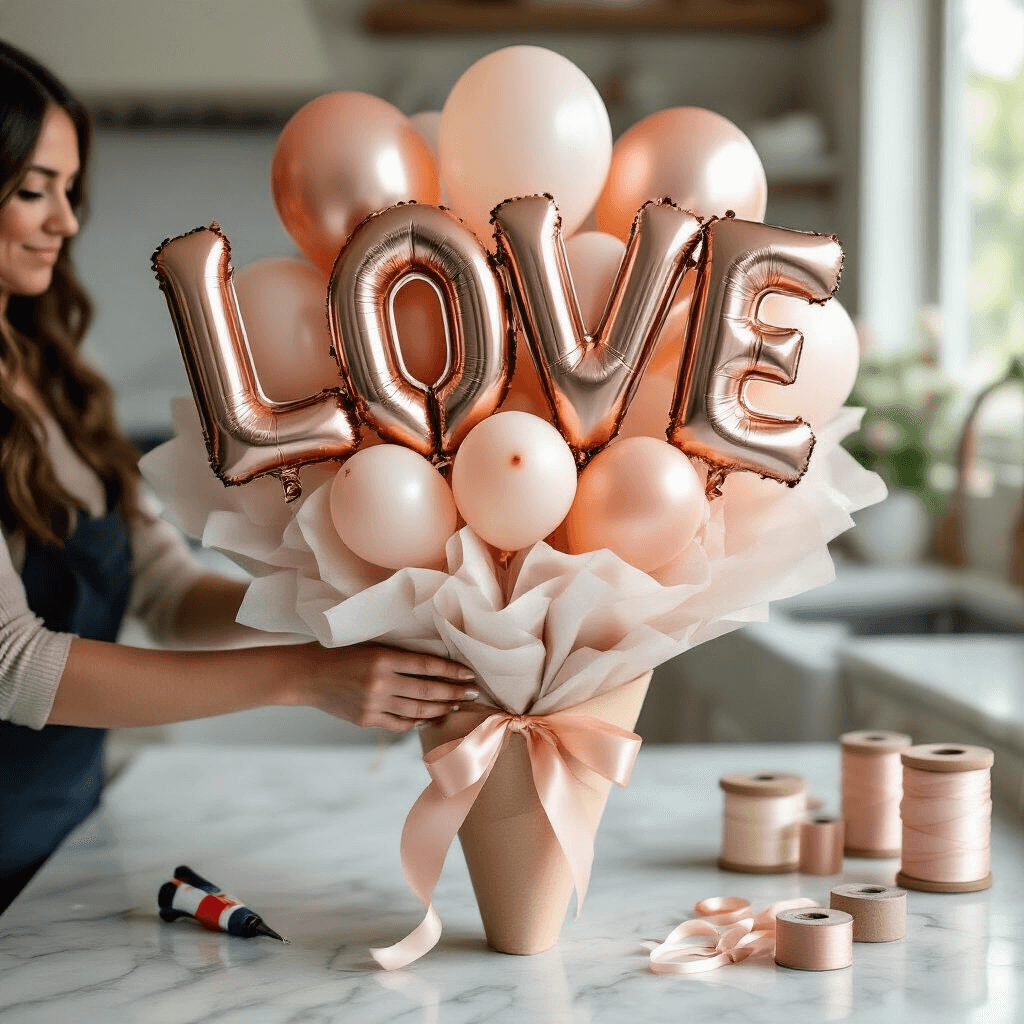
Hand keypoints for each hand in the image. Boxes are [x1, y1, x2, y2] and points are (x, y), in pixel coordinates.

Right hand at [296, 644, 478, 732]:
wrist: (308, 675)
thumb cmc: (342, 654)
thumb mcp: (372, 646)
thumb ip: (399, 657)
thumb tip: (435, 667)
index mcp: (383, 658)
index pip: (428, 665)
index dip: (452, 670)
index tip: (469, 673)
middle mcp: (380, 682)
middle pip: (428, 691)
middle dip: (454, 692)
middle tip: (472, 692)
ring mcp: (373, 704)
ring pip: (418, 711)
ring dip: (441, 709)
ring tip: (456, 704)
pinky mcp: (367, 720)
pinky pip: (400, 724)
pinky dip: (418, 722)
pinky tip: (430, 718)